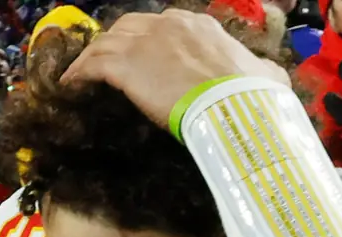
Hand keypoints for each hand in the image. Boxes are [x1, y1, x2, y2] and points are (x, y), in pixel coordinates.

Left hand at [60, 9, 287, 129]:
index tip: (150, 56)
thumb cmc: (252, 95)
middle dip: (119, 42)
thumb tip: (270, 76)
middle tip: (113, 61)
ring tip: (84, 73)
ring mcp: (144, 44)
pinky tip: (71, 85)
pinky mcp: (125, 66)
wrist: (234, 106)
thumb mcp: (266, 76)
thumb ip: (262, 72)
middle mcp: (168, 26)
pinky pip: (93, 64)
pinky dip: (79, 73)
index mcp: (199, 26)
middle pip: (130, 27)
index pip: (166, 26)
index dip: (153, 41)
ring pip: (107, 42)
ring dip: (94, 57)